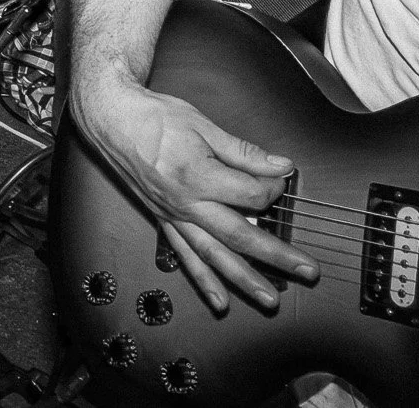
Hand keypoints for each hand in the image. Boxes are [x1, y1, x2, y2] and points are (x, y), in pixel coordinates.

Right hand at [72, 77, 318, 312]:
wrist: (112, 119)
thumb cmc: (152, 117)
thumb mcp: (202, 124)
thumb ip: (244, 152)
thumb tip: (279, 166)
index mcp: (198, 175)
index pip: (252, 195)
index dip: (274, 187)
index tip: (279, 176)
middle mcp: (185, 203)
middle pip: (240, 235)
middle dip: (277, 255)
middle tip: (307, 270)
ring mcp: (173, 215)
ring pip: (213, 255)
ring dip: (243, 279)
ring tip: (269, 299)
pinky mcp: (163, 220)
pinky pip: (185, 256)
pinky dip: (203, 280)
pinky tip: (219, 300)